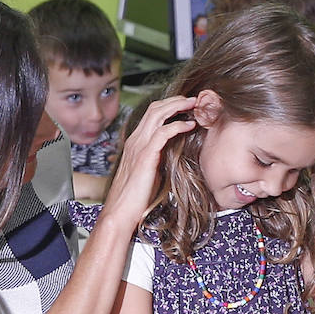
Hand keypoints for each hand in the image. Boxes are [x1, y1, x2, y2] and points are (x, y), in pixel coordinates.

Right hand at [102, 96, 196, 229]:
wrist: (119, 213)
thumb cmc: (134, 199)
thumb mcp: (148, 173)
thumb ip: (158, 160)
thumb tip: (173, 155)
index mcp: (135, 143)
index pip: (152, 114)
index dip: (169, 106)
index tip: (186, 106)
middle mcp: (135, 141)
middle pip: (155, 108)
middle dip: (176, 100)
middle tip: (194, 99)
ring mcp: (138, 147)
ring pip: (158, 114)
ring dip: (178, 106)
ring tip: (194, 105)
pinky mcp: (145, 157)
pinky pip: (162, 133)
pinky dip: (177, 125)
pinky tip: (189, 125)